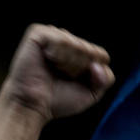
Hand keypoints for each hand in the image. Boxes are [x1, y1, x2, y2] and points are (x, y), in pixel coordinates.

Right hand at [0, 24, 114, 122]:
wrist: (33, 106)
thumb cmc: (57, 99)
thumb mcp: (91, 93)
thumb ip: (106, 79)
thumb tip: (98, 64)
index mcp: (79, 52)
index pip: (102, 56)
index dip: (93, 74)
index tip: (76, 82)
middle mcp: (66, 41)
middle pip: (90, 51)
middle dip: (80, 69)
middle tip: (62, 77)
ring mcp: (52, 35)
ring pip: (77, 45)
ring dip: (68, 63)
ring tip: (53, 69)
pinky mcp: (38, 33)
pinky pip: (60, 40)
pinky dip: (57, 55)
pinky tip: (46, 60)